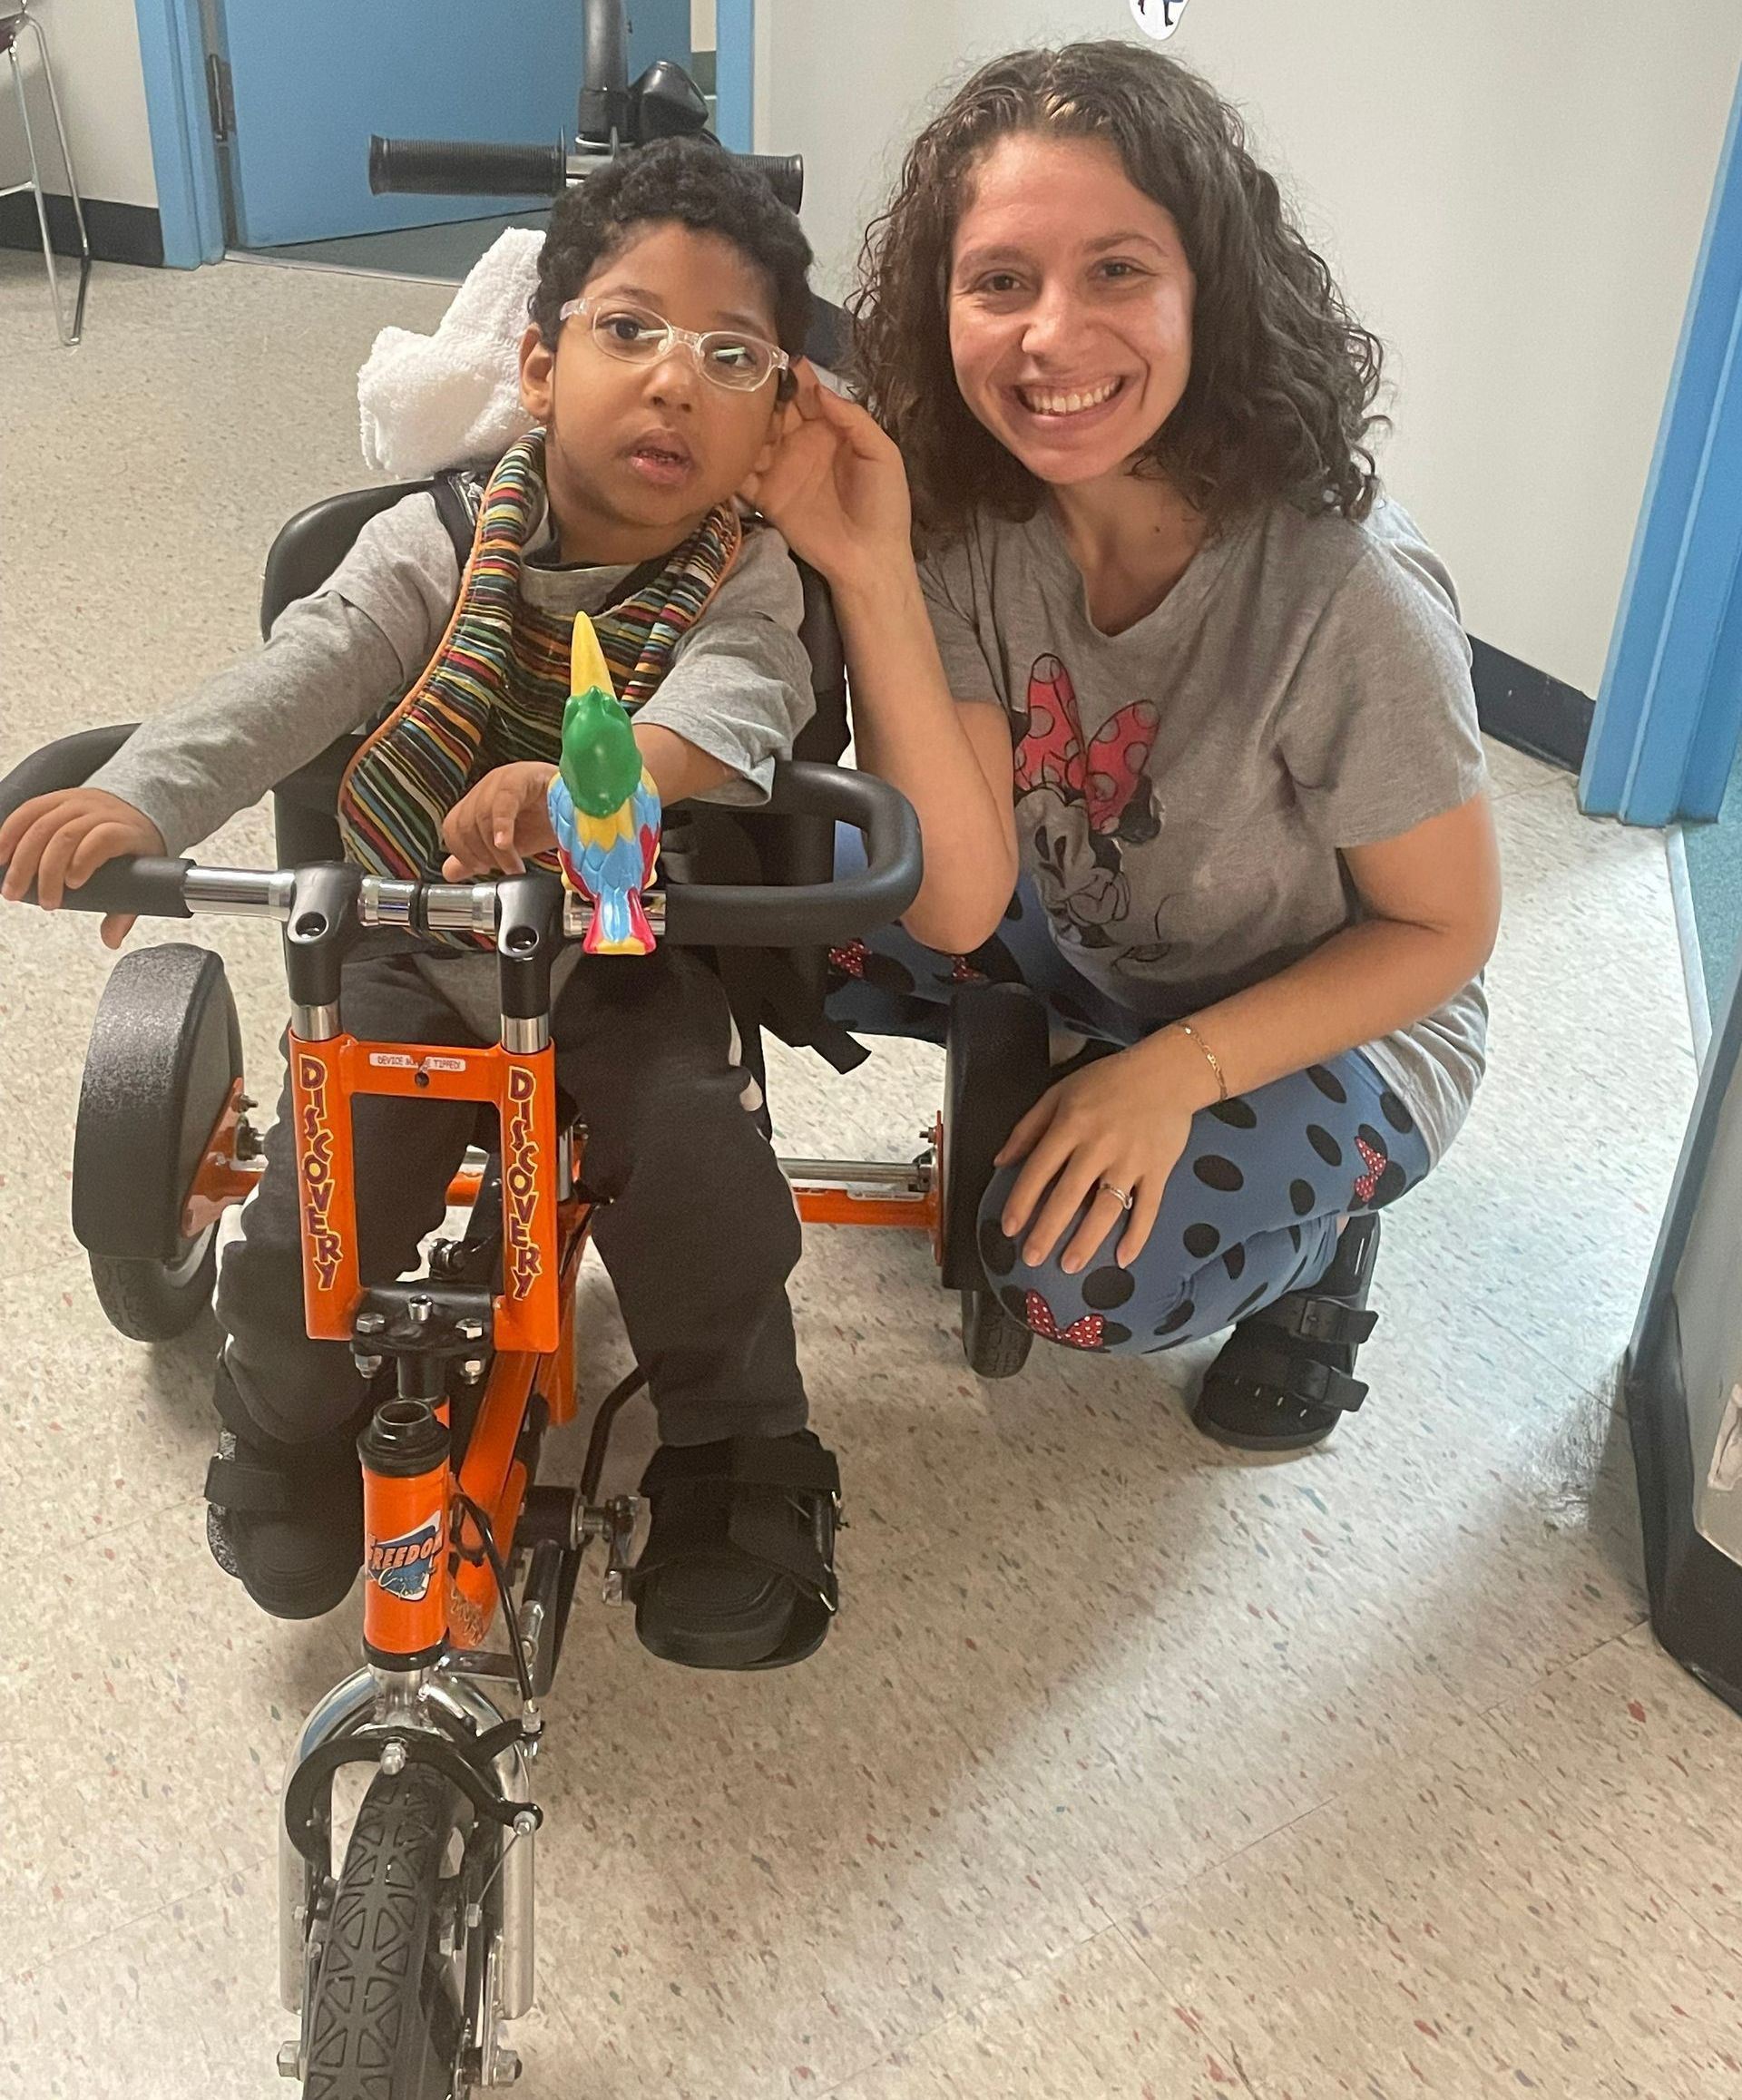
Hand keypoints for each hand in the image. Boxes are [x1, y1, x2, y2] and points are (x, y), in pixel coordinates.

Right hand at [0, 786, 164, 947]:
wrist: (135, 809)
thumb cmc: (135, 848)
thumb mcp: (143, 876)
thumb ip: (126, 909)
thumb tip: (111, 940)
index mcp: (126, 830)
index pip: (104, 838)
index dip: (86, 858)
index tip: (72, 884)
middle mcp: (101, 812)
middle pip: (66, 835)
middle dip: (45, 871)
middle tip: (34, 901)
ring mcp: (78, 802)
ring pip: (43, 825)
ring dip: (22, 859)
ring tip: (11, 889)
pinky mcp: (57, 797)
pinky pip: (29, 810)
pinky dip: (10, 833)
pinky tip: (0, 855)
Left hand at [441, 762, 557, 878]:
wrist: (587, 810)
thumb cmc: (551, 822)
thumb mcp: (511, 845)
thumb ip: (479, 856)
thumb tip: (449, 871)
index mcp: (481, 800)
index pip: (453, 825)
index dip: (463, 851)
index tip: (483, 868)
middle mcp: (488, 786)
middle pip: (464, 822)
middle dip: (481, 854)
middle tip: (504, 869)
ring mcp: (504, 779)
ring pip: (481, 816)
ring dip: (497, 851)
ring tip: (516, 866)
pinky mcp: (524, 777)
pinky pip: (503, 802)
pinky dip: (501, 827)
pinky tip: (506, 845)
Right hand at [740, 362, 913, 590]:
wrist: (868, 558)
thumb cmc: (883, 505)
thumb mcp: (881, 454)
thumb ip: (854, 419)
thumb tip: (820, 390)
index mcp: (830, 428)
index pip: (806, 393)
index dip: (792, 376)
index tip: (773, 357)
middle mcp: (801, 443)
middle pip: (774, 410)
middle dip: (760, 395)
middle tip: (744, 380)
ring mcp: (781, 469)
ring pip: (754, 437)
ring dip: (742, 424)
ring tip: (729, 409)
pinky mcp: (766, 496)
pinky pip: (741, 475)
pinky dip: (728, 462)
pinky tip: (719, 446)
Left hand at [996, 1034, 1212, 1272]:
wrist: (1168, 1072)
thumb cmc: (1109, 1080)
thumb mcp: (1060, 1092)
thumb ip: (1028, 1127)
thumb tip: (1001, 1161)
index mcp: (1071, 1125)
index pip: (1040, 1170)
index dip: (1022, 1201)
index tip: (1009, 1227)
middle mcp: (1100, 1145)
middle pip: (1069, 1196)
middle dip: (1048, 1230)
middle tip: (1032, 1257)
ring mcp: (1131, 1161)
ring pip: (1106, 1209)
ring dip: (1087, 1241)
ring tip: (1069, 1264)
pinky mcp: (1158, 1170)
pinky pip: (1148, 1209)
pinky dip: (1137, 1236)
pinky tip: (1123, 1258)